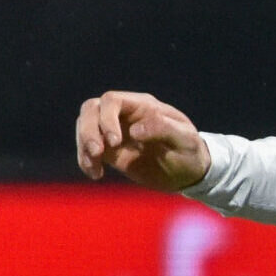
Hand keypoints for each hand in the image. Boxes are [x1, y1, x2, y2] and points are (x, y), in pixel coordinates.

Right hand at [76, 90, 210, 191]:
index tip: (115, 142)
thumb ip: (164, 129)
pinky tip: (95, 174)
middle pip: (91, 109)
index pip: (112, 100)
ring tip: (96, 170)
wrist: (190, 172)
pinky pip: (87, 149)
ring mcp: (115, 131)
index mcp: (144, 106)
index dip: (107, 118)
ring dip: (83, 146)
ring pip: (85, 126)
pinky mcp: (110, 150)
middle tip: (98, 153)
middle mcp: (125, 115)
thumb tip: (135, 130)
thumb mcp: (186, 140)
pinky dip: (85, 160)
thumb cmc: (191, 152)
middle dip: (88, 130)